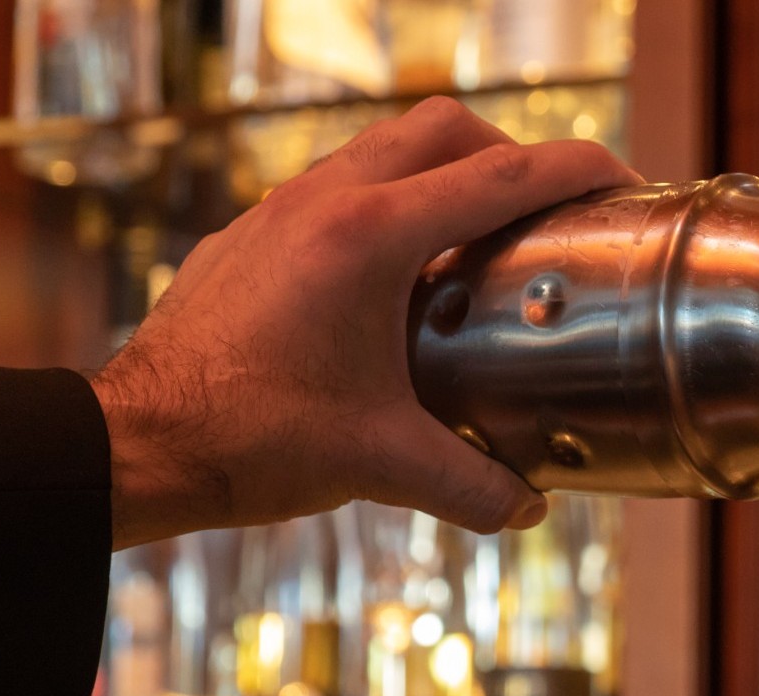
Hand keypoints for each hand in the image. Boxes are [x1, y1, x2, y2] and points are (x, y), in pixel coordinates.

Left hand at [93, 98, 639, 548]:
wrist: (135, 444)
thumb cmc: (248, 440)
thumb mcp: (381, 464)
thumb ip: (474, 485)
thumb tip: (531, 503)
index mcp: (370, 236)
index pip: (503, 174)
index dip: (579, 171)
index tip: (623, 186)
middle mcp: (323, 201)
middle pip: (444, 128)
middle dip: (510, 154)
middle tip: (546, 213)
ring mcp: (279, 212)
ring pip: (382, 151)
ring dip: (441, 177)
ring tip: (477, 245)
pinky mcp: (249, 238)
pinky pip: (334, 191)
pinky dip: (385, 211)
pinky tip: (395, 285)